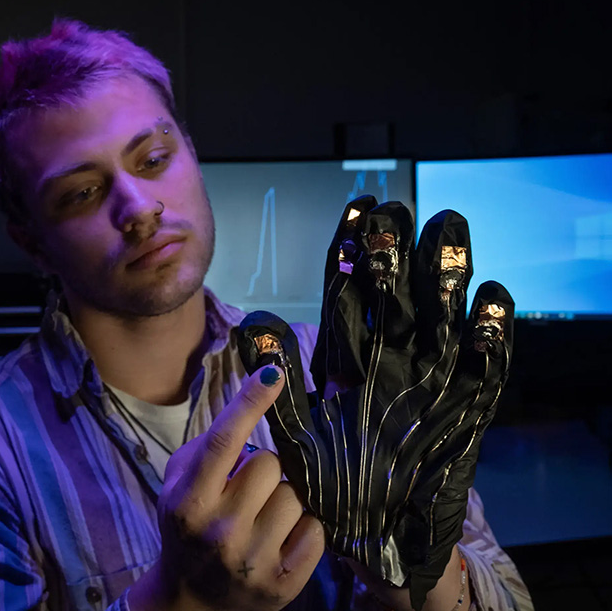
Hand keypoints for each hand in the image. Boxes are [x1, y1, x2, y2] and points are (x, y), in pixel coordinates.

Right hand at [128, 365, 324, 610]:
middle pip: (269, 466)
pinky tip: (282, 538)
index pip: (223, 442)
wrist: (191, 600)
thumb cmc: (187, 525)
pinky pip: (316, 530)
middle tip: (249, 489)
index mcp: (188, 500)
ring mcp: (252, 560)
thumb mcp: (179, 484)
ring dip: (284, 500)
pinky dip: (304, 529)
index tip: (273, 372)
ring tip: (263, 517)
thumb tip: (253, 406)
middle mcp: (218, 531)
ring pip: (296, 497)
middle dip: (264, 470)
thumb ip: (208, 447)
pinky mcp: (282, 585)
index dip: (249, 402)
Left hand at [236, 196, 512, 609]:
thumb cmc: (333, 484)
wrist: (376, 534)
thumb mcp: (300, 432)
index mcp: (349, 360)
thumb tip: (252, 325)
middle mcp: (391, 360)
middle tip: (397, 213)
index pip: (349, 291)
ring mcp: (431, 380)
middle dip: (397, 251)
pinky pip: (484, 367)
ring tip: (445, 232)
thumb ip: (282, 381)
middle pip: (396, 293)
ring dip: (442, 276)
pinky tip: (489, 300)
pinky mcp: (466, 408)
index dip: (353, 250)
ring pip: (440, 316)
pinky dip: (489, 336)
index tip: (357, 208)